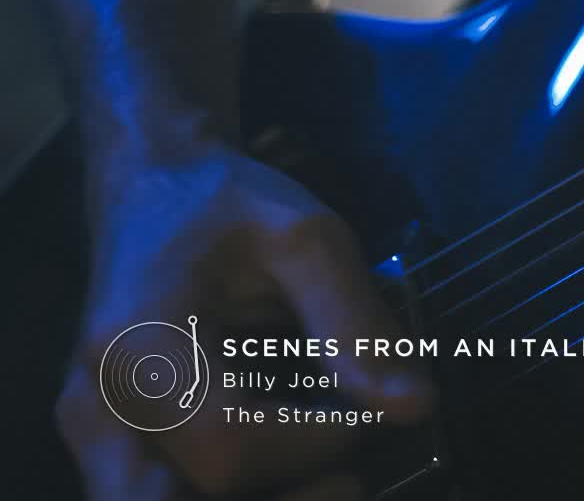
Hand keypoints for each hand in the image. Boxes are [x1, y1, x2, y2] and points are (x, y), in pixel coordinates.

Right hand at [56, 140, 432, 498]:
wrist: (153, 189)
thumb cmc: (230, 205)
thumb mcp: (308, 239)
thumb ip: (357, 324)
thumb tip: (415, 407)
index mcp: (140, 344)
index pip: (229, 446)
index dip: (316, 444)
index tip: (372, 412)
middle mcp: (97, 403)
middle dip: (286, 496)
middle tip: (353, 474)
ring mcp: (93, 430)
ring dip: (264, 498)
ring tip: (331, 473)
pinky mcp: (107, 442)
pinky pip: (162, 494)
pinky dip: (230, 493)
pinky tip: (288, 465)